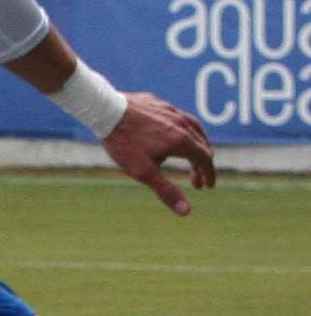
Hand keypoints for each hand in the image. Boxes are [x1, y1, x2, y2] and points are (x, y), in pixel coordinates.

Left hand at [102, 95, 215, 215]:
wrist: (106, 110)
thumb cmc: (124, 143)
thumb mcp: (143, 172)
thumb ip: (166, 191)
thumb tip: (187, 212)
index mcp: (181, 140)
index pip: (205, 159)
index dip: (209, 174)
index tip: (208, 186)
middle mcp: (181, 123)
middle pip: (202, 144)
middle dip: (202, 165)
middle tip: (197, 181)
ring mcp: (171, 111)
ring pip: (194, 128)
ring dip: (197, 146)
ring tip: (193, 158)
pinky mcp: (160, 103)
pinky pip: (180, 118)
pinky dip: (185, 131)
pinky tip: (174, 135)